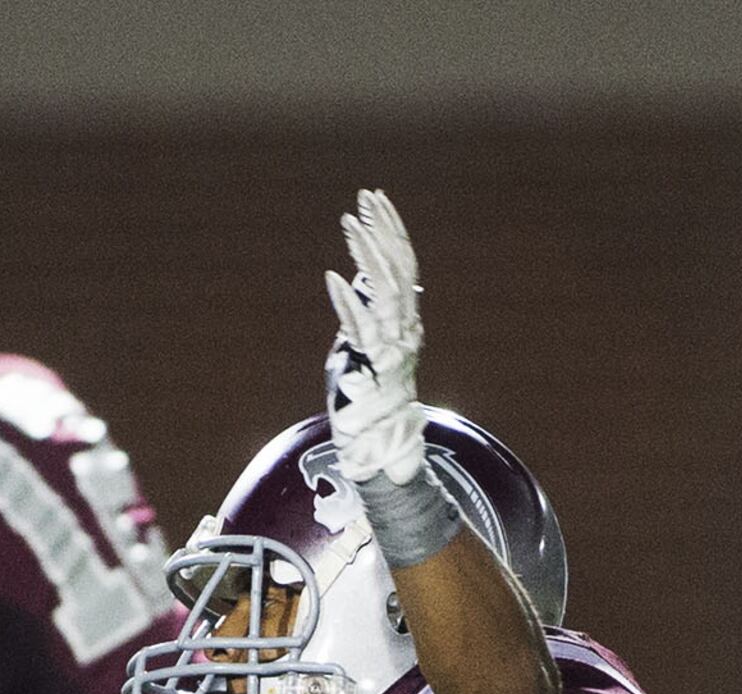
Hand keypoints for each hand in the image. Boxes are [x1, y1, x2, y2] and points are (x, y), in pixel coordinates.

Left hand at [323, 189, 426, 488]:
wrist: (379, 446)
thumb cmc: (368, 396)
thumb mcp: (369, 342)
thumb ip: (370, 309)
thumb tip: (362, 274)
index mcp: (407, 321)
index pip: (405, 264)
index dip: (391, 230)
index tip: (375, 200)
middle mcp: (405, 330)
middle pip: (399, 269)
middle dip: (382, 230)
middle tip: (364, 198)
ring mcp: (390, 348)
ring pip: (385, 292)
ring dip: (367, 254)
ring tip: (349, 223)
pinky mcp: (369, 368)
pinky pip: (361, 329)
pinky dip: (348, 302)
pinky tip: (334, 277)